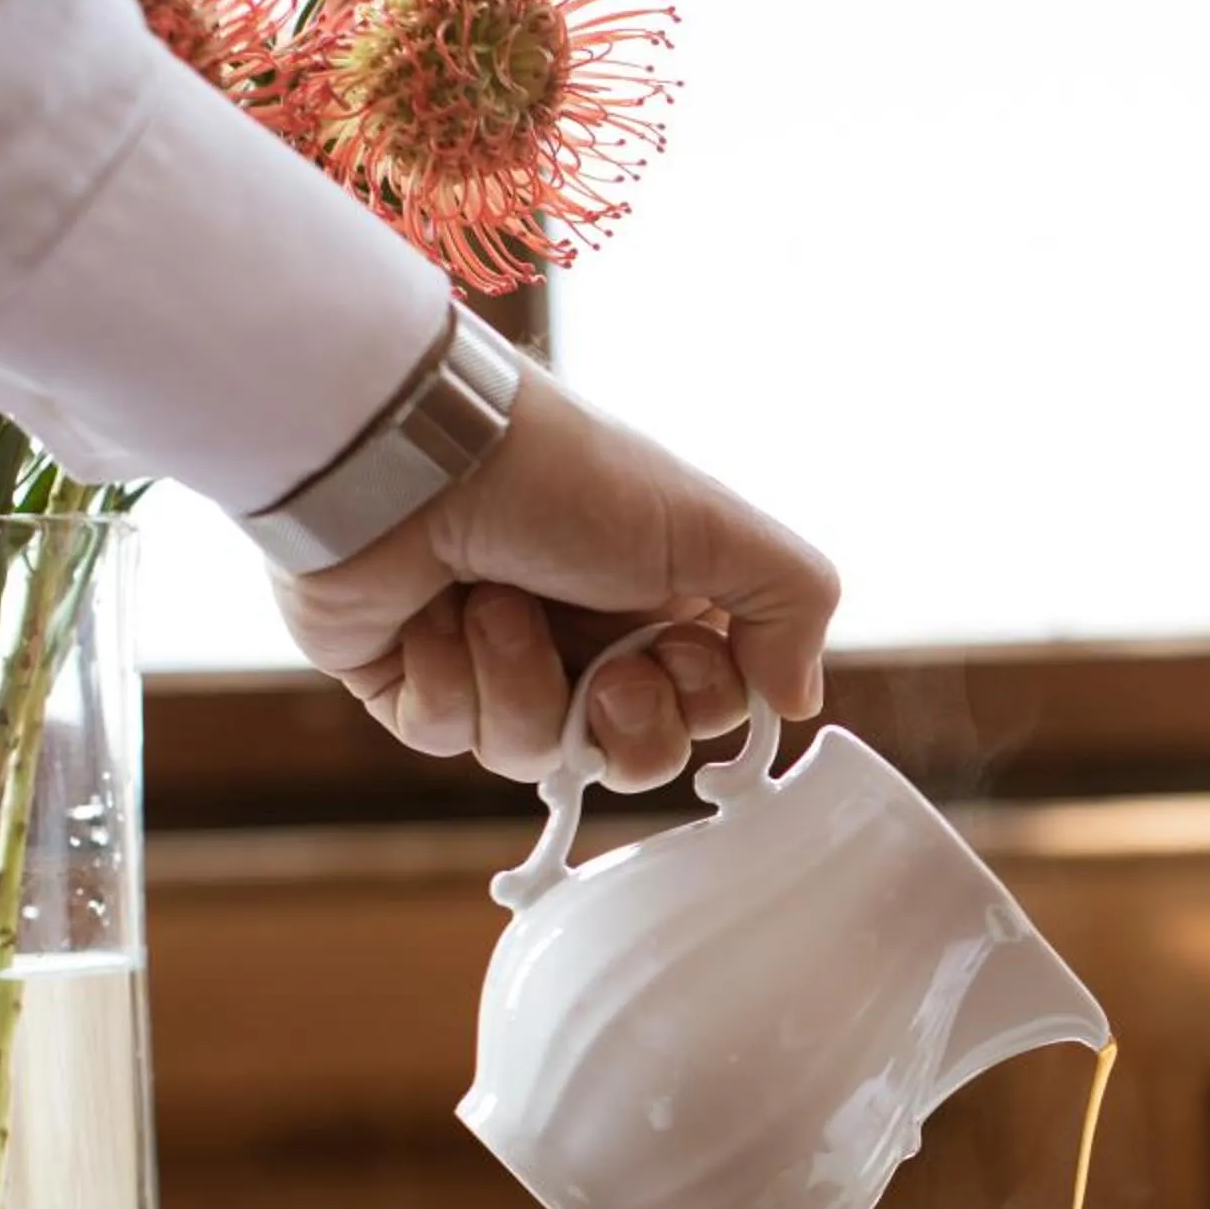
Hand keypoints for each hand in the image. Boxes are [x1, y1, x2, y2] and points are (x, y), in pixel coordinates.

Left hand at [273, 360, 840, 791]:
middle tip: (603, 671)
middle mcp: (584, 637)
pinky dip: (444, 676)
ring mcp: (496, 663)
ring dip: (518, 679)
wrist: (415, 453)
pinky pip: (444, 736)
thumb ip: (794, 602)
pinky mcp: (414, 681)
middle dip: (619, 720)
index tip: (674, 653)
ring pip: (533, 755)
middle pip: (630, 754)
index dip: (695, 702)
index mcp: (659, 602)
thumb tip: (796, 701)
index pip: (706, 711)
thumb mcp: (714, 524)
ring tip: (491, 602)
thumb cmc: (567, 477)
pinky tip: (430, 613)